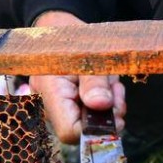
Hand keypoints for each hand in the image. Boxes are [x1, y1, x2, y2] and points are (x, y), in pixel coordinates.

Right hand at [29, 11, 125, 143]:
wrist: (62, 32)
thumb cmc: (75, 40)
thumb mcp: (91, 54)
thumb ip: (94, 81)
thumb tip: (101, 105)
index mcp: (49, 91)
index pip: (70, 131)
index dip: (95, 128)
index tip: (114, 110)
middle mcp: (47, 105)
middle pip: (81, 130)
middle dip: (105, 115)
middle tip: (115, 90)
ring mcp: (54, 109)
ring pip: (88, 124)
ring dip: (107, 108)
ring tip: (109, 84)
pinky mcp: (64, 108)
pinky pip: (88, 117)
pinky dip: (102, 105)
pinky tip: (103, 88)